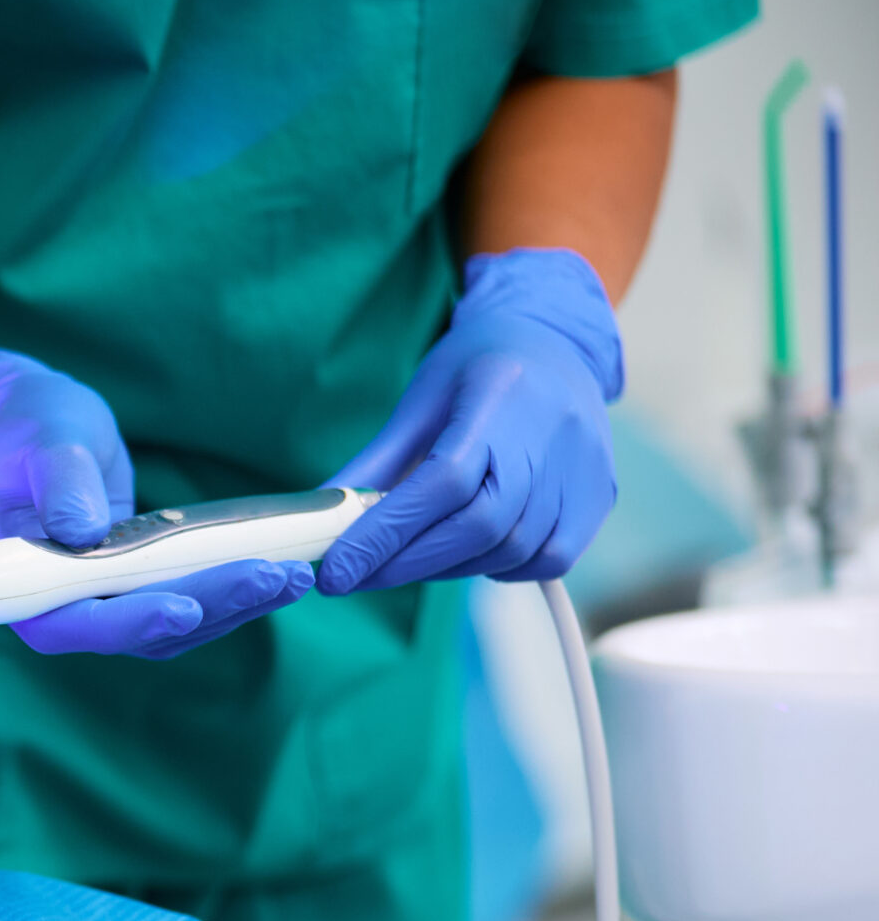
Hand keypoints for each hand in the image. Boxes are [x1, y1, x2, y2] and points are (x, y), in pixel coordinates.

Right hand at [0, 325, 308, 659]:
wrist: (33, 427)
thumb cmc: (29, 426)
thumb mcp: (43, 439)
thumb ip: (60, 483)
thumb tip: (86, 533)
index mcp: (7, 577)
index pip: (65, 620)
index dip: (125, 623)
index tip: (181, 610)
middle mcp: (49, 604)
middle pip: (128, 631)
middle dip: (206, 607)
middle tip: (272, 577)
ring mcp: (92, 600)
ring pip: (163, 625)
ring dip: (231, 605)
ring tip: (292, 576)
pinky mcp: (127, 587)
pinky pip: (179, 600)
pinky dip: (227, 591)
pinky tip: (279, 573)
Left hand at [319, 247, 622, 595]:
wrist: (556, 344)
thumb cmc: (476, 371)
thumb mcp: (418, 403)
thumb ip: (372, 465)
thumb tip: (319, 523)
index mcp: (500, 397)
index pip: (442, 482)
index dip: (387, 534)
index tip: (337, 571)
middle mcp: (552, 435)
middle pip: (480, 526)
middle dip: (407, 562)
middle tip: (356, 576)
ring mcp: (585, 469)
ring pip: (512, 551)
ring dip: (447, 568)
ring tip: (406, 559)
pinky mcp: (601, 496)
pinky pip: (548, 558)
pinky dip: (499, 567)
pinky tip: (468, 552)